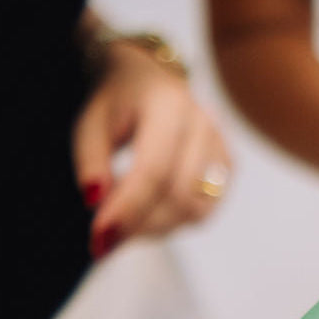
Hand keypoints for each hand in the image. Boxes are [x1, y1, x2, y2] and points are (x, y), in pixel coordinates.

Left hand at [73, 40, 231, 258]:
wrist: (149, 80)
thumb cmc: (117, 103)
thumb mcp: (91, 123)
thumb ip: (91, 162)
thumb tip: (96, 202)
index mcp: (169, 104)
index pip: (154, 171)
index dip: (129, 209)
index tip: (101, 239)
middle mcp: (205, 125)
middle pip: (179, 197)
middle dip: (141, 224)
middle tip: (106, 234)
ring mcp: (222, 147)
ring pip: (195, 211)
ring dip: (156, 227)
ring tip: (125, 221)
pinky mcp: (228, 169)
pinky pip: (204, 212)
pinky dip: (173, 222)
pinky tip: (148, 213)